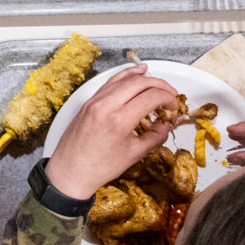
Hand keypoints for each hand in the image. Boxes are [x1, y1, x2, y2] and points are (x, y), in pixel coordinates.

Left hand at [44, 65, 178, 199]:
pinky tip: (137, 73)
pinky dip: (126, 75)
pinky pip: (111, 82)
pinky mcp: (89, 101)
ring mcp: (96, 101)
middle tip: (170, 94)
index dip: (168, 98)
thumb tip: (166, 124)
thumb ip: (155, 136)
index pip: (152, 96)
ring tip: (159, 83)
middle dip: (160, 85)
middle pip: (141, 82)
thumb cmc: (100, 167)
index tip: (174, 106)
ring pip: (125, 78)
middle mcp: (106, 105)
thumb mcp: (134, 154)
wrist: (70, 171)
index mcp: (119, 120)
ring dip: (145, 78)